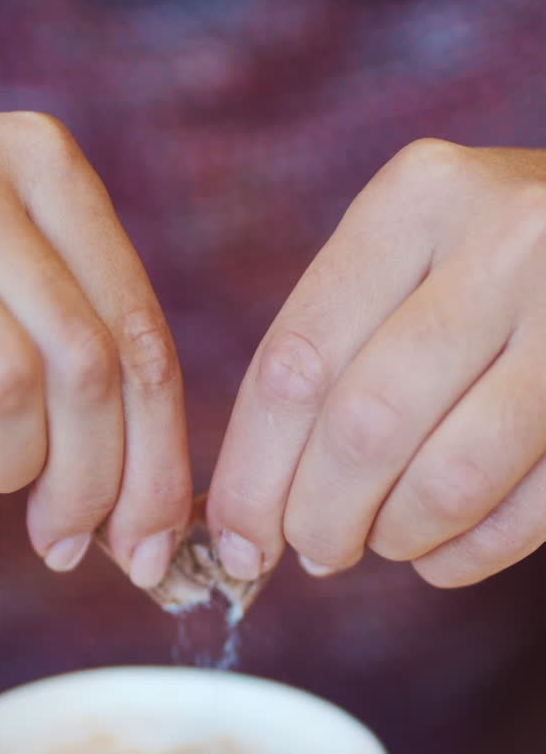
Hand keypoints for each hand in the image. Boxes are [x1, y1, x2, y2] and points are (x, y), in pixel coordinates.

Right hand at [0, 111, 190, 585]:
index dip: (155, 462)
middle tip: (61, 539)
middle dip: (90, 485)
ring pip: (4, 381)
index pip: (140, 337)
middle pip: (87, 368)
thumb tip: (142, 506)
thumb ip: (71, 346)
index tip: (147, 547)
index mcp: (43, 164)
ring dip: (4, 464)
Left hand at [209, 140, 545, 587]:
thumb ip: (333, 356)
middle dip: (319, 519)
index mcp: (418, 197)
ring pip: (447, 480)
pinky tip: (442, 554)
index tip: (236, 544)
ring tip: (387, 540)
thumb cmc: (494, 267)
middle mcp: (504, 241)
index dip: (251, 476)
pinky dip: (466, 557)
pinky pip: (526, 514)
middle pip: (364, 427)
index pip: (297, 362)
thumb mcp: (412, 259)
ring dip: (397, 537)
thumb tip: (248, 519)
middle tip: (316, 552)